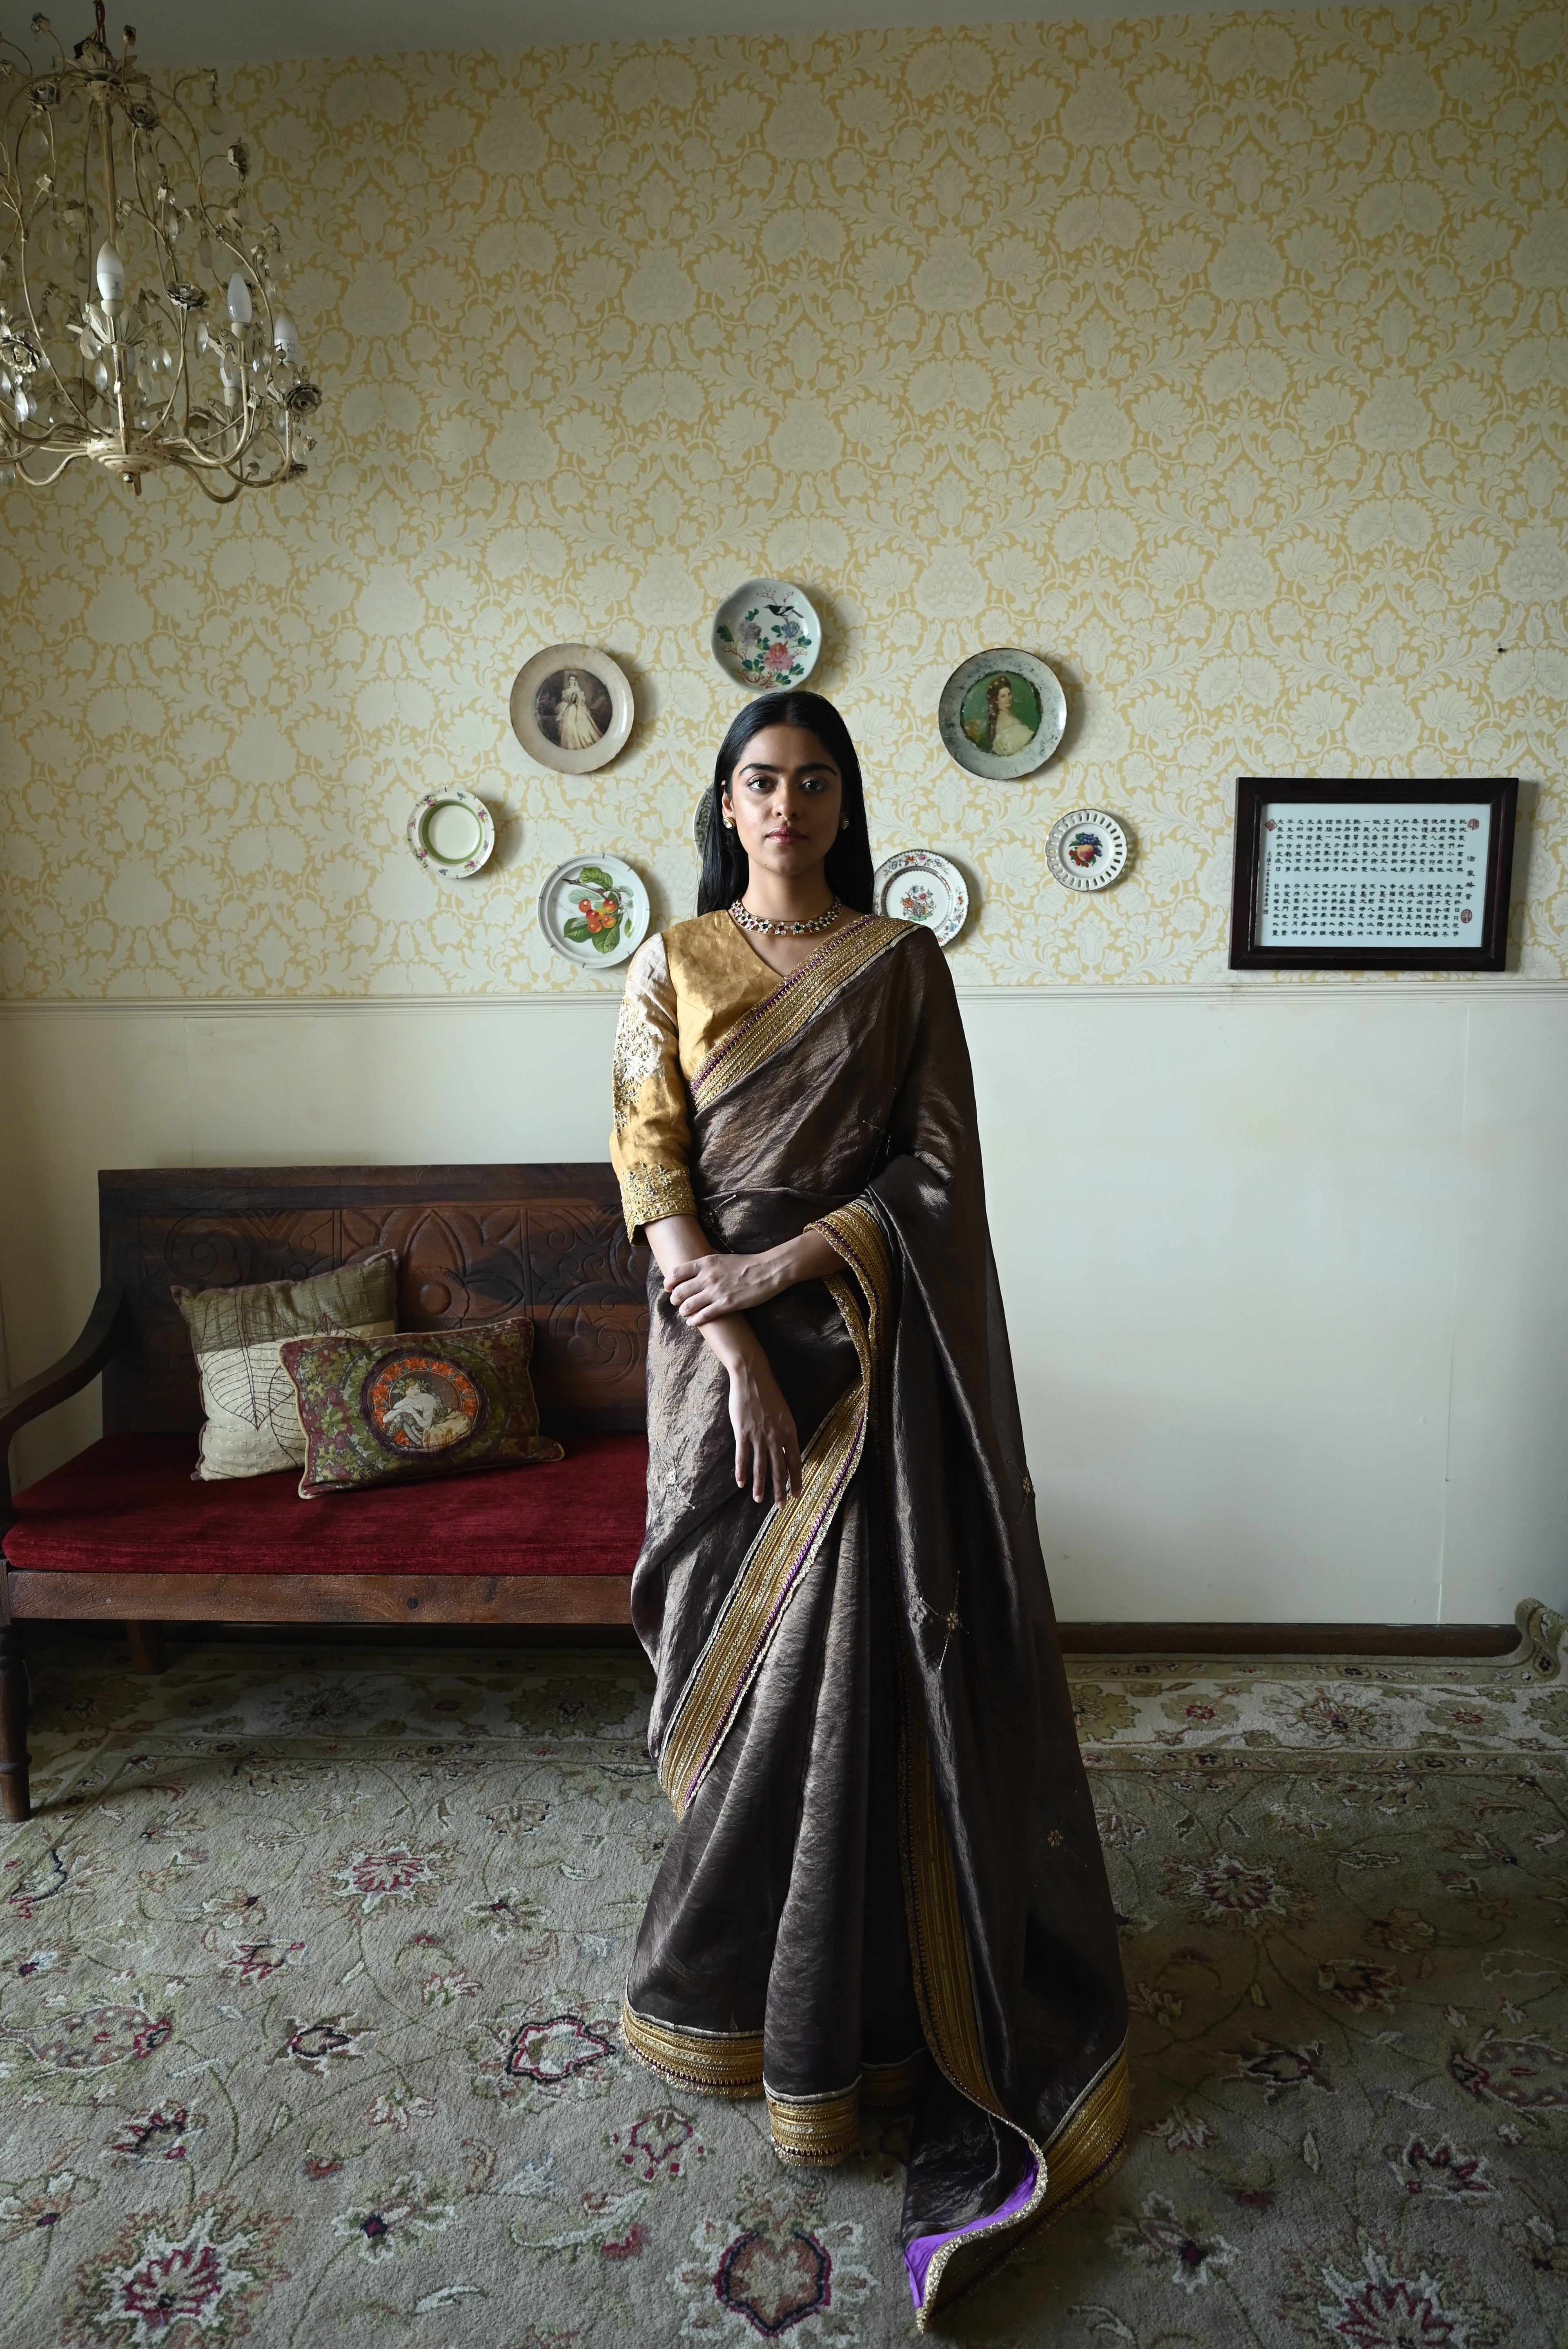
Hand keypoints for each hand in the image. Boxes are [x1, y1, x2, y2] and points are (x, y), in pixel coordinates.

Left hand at [668, 1250, 786, 1324]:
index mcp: (705, 1263)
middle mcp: (707, 1277)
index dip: (669, 1283)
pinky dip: (695, 1321)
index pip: (676, 1273)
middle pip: (678, 1292)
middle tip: (678, 1303)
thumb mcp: (721, 1258)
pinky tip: (694, 1322)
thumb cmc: (746, 1264)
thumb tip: (692, 1269)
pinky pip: (703, 1316)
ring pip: (687, 1306)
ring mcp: (716, 1292)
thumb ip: (706, 1264)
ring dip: (684, 1312)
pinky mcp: (726, 1304)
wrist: (767, 1271)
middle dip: (675, 1300)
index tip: (669, 1288)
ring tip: (686, 1313)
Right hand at [727, 1349, 801, 1505]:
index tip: (798, 1494)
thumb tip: (787, 1450)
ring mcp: (758, 1436)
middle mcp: (776, 1437)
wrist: (752, 1378)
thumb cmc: (769, 1394)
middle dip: (781, 1490)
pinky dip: (742, 1471)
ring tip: (760, 1500)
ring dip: (761, 1486)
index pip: (795, 1461)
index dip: (796, 1479)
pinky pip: (743, 1456)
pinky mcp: (742, 1433)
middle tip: (781, 1506)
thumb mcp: (784, 1413)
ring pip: (761, 1467)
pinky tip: (741, 1483)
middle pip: (779, 1468)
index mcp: (789, 1431)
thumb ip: (785, 1432)